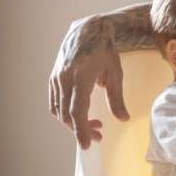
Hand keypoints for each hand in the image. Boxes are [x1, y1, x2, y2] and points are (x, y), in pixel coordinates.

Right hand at [48, 16, 128, 148]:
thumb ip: (117, 98)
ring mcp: (56, 78)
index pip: (77, 111)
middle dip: (81, 129)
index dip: (81, 130)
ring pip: (59, 110)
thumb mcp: (116, 73)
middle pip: (67, 114)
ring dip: (73, 123)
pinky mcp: (53, 78)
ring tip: (93, 125)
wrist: (88, 30)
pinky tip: (80, 115)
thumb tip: (123, 119)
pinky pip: (54, 102)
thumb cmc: (105, 50)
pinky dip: (65, 113)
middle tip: (98, 135)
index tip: (87, 145)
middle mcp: (65, 78)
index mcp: (81, 77)